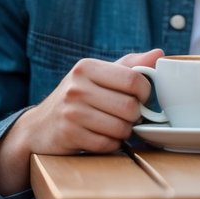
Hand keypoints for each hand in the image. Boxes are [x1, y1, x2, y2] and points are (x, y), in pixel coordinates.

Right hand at [0, 48, 164, 194]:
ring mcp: (70, 112)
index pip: (133, 79)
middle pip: (130, 107)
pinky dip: (111, 144)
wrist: (39, 127)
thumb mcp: (100, 75)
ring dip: (124, 132)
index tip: (141, 97)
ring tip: (114, 126)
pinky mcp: (69, 135)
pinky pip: (107, 144)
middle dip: (134, 116)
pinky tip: (102, 137)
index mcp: (87, 67)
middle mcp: (76, 87)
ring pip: (121, 128)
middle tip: (127, 116)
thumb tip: (160, 54)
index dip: (145, 93)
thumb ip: (130, 65)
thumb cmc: (78, 98)